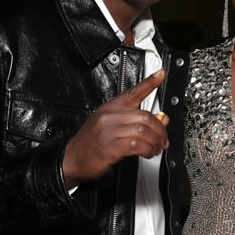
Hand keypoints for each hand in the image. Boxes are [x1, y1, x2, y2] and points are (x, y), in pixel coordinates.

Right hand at [62, 70, 168, 186]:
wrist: (72, 159)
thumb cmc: (90, 143)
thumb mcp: (110, 126)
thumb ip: (135, 121)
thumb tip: (161, 118)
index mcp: (110, 108)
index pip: (133, 92)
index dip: (149, 82)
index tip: (160, 75)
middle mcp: (110, 117)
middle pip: (145, 116)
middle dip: (160, 130)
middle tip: (163, 139)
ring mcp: (109, 131)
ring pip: (143, 130)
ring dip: (155, 142)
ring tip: (156, 148)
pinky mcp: (110, 147)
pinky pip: (136, 144)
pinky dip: (147, 149)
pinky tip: (148, 153)